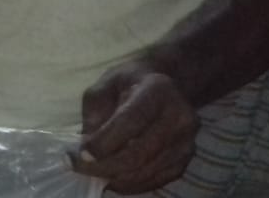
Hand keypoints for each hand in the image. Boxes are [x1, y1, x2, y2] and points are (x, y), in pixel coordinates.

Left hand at [74, 62, 200, 194]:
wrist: (163, 86)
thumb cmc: (128, 83)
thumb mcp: (103, 86)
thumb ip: (94, 114)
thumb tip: (86, 149)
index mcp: (157, 90)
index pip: (131, 120)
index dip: (106, 141)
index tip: (82, 154)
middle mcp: (179, 116)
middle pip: (140, 152)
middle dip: (106, 165)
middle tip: (81, 168)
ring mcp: (187, 140)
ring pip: (148, 170)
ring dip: (117, 178)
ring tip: (94, 174)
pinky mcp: (186, 158)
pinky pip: (158, 179)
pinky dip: (133, 184)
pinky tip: (114, 179)